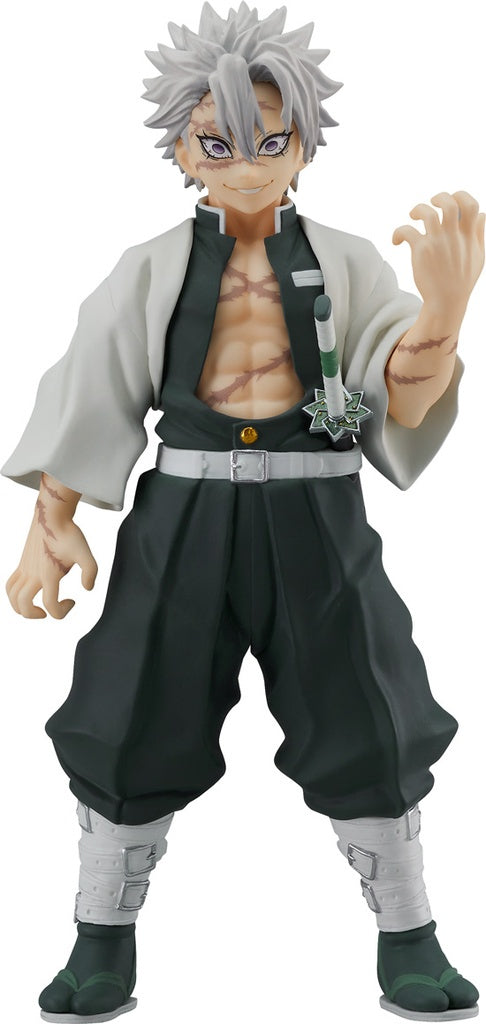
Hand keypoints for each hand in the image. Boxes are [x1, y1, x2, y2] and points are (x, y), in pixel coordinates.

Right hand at [6, 515, 96, 619]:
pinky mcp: (21, 565)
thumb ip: (91, 571)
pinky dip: (14, 595)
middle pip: (24, 605)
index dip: (61, 611)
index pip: (49, 604)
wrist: (50, 516)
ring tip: (35, 607)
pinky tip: (30, 592)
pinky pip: (10, 584)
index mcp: (49, 574)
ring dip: (21, 608)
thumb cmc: (68, 534)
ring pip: (12, 597)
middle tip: (49, 610)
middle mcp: (34, 574)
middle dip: (35, 615)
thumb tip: (88, 588)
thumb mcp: (85, 553)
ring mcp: (25, 569)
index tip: (72, 601)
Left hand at [393, 191, 484, 320]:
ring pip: (426, 213)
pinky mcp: (421, 251)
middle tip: (432, 203)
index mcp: (468, 236)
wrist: (446, 303)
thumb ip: (479, 234)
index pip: (472, 205)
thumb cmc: (462, 280)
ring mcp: (437, 243)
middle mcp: (454, 237)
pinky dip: (398, 232)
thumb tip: (481, 215)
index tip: (453, 202)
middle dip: (440, 197)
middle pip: (449, 203)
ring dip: (417, 209)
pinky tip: (397, 241)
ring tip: (413, 215)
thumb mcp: (478, 256)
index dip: (461, 196)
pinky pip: (406, 231)